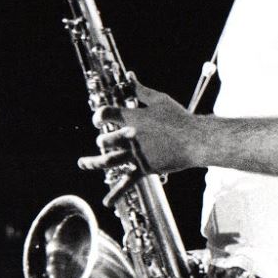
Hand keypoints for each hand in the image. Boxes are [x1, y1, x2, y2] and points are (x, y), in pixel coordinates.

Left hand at [78, 73, 198, 205]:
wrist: (195, 139)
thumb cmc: (178, 117)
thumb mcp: (159, 99)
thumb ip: (141, 89)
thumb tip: (129, 75)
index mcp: (133, 118)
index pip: (107, 114)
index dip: (99, 115)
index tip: (98, 118)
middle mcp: (130, 137)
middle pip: (105, 140)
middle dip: (102, 140)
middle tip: (103, 141)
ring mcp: (136, 155)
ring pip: (109, 161)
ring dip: (93, 163)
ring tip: (83, 163)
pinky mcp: (144, 169)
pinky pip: (127, 183)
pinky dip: (115, 194)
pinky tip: (106, 202)